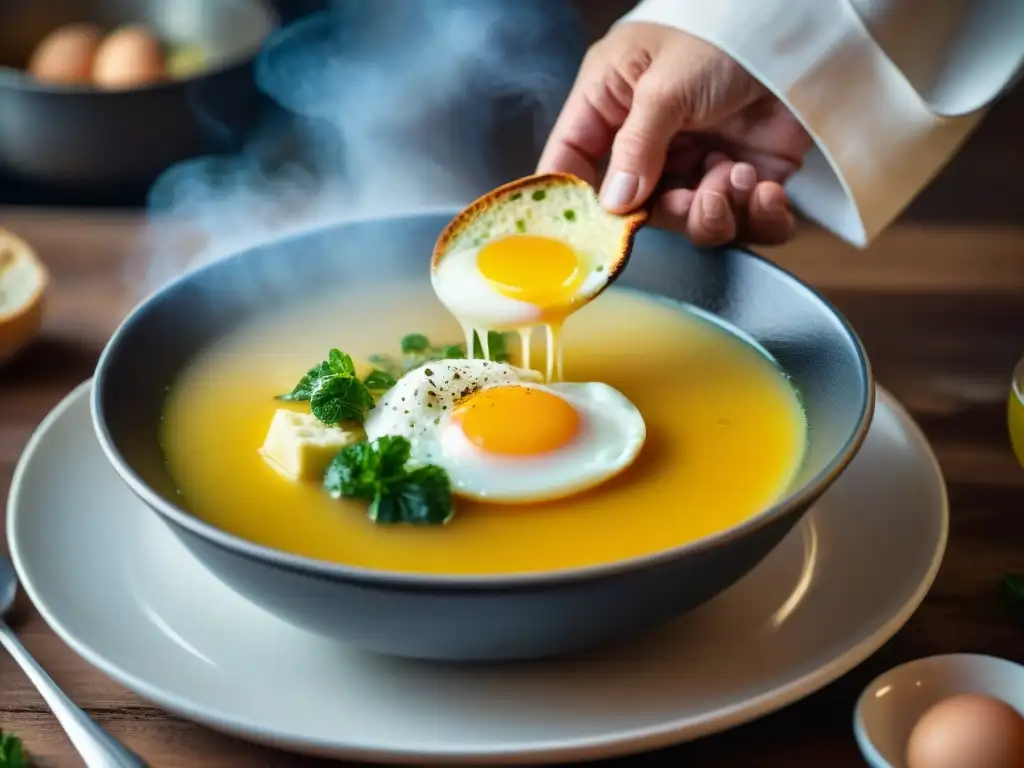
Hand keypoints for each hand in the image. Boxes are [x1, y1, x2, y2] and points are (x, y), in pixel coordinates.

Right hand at [538, 22, 812, 246]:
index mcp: (614, 105)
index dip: (573, 200)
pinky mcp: (749, 178)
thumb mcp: (666, 84)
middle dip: (668, 212)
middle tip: (692, 200)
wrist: (803, 30)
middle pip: (639, 208)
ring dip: (714, 214)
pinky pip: (747, 223)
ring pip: (693, 222)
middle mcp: (652, 141)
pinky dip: (758, 218)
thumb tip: (614, 204)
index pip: (572, 160)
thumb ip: (636, 147)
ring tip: (735, 177)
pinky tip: (764, 188)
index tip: (585, 234)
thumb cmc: (720, 33)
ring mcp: (700, 161)